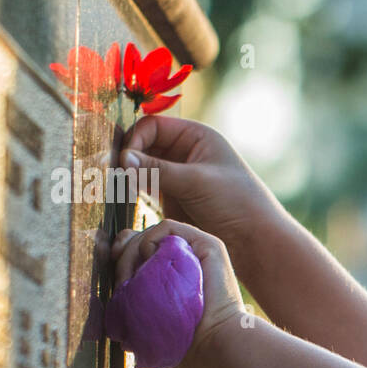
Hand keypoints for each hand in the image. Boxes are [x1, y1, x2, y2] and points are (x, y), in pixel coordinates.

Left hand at [112, 219, 248, 367]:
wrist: (215, 345)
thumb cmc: (183, 345)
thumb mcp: (149, 321)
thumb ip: (133, 300)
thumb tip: (114, 284)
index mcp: (174, 277)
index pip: (139, 252)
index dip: (120, 256)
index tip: (114, 277)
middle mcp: (187, 261)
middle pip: (140, 240)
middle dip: (122, 257)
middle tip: (123, 283)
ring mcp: (197, 252)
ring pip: (150, 233)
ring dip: (133, 251)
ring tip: (134, 278)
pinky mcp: (208, 245)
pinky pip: (167, 226)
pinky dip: (150, 239)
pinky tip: (150, 262)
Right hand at [119, 116, 286, 271]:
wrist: (254, 240)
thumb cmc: (236, 202)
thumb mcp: (197, 181)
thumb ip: (158, 170)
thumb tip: (122, 158)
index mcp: (196, 136)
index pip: (153, 126)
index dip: (136, 140)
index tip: (125, 160)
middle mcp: (185, 152)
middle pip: (143, 145)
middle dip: (128, 157)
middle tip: (112, 174)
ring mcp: (177, 175)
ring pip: (141, 167)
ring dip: (128, 174)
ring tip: (116, 187)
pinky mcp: (172, 198)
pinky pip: (145, 187)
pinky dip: (133, 190)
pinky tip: (125, 198)